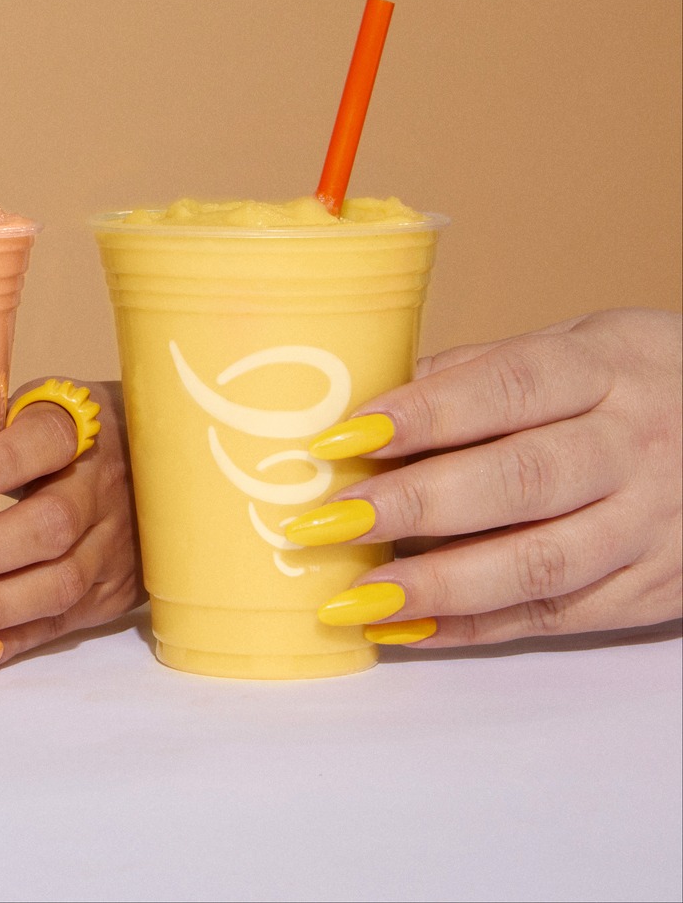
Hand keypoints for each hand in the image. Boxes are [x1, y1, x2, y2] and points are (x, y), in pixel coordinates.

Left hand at [0, 379, 143, 671]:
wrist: (160, 472)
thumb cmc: (61, 438)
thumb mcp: (36, 411)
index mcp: (80, 426)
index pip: (45, 440)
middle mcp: (104, 487)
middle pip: (49, 525)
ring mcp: (115, 544)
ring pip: (59, 583)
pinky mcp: (114, 592)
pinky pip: (65, 622)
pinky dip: (16, 640)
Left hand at [283, 308, 681, 646]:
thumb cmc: (628, 385)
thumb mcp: (573, 350)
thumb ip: (474, 374)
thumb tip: (355, 402)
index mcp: (607, 367)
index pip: (508, 387)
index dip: (423, 415)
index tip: (341, 439)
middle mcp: (636, 444)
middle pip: (522, 480)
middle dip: (414, 506)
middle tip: (327, 523)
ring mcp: (654, 521)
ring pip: (543, 561)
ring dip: (439, 585)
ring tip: (355, 597)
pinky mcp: (657, 587)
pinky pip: (558, 615)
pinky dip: (475, 626)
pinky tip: (405, 628)